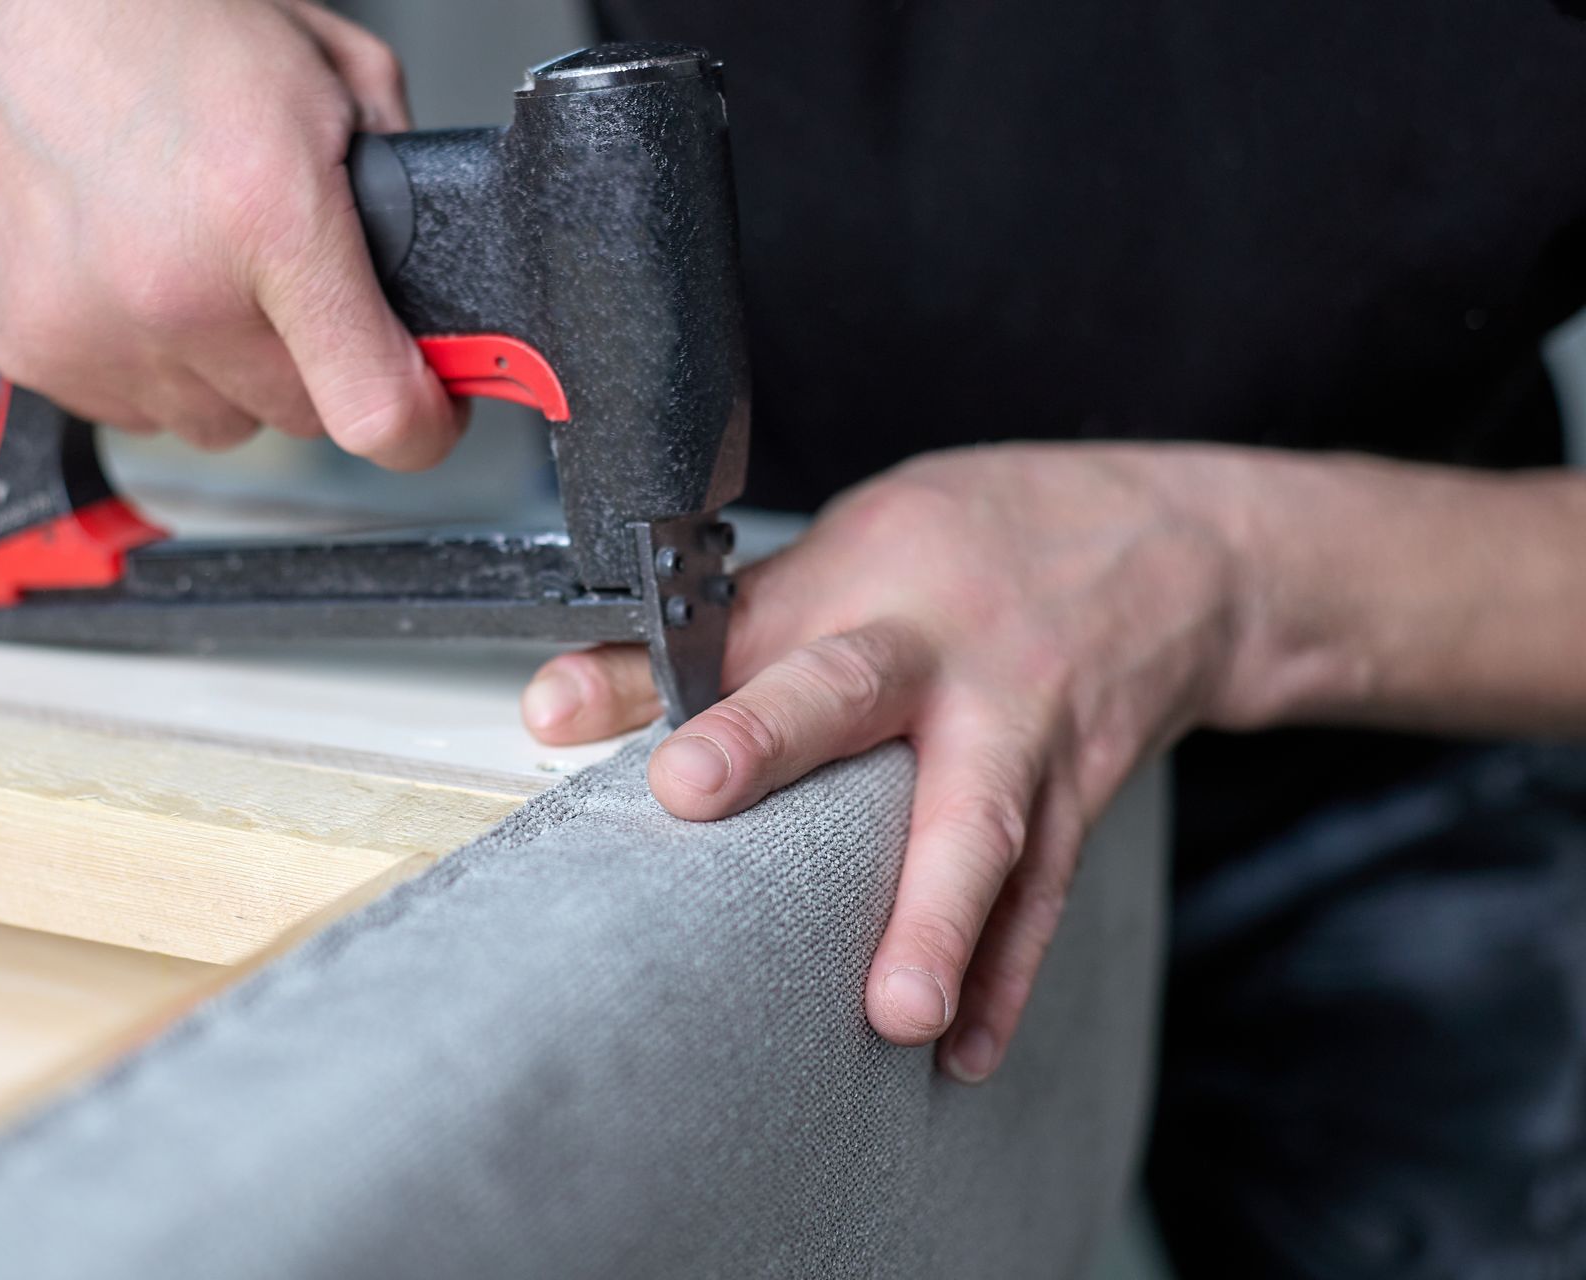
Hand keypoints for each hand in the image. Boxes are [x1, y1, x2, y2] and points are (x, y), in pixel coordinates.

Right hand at [0, 0, 461, 465]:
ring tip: (197, 263)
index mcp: (266, 220)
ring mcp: (91, 332)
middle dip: (314, 364)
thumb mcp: (320, 65)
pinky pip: (130, 405)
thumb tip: (420, 251)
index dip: (422, 425)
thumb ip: (394, 168)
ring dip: (225, 367)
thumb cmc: (133, 11)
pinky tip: (133, 274)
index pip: (375, 410)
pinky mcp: (26, 349)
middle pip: (298, 416)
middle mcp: (175, 296)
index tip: (430, 414)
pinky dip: (147, 359)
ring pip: (213, 420)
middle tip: (287, 281)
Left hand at [522, 445, 1248, 1079]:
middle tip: (695, 796)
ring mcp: (1026, 728)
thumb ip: (711, 635)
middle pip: (858, 693)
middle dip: (776, 743)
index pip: (749, 622)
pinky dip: (1007, 976)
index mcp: (871, 584)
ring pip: (983, 823)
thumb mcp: (845, 552)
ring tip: (898, 1015)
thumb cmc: (977, 550)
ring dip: (943, 921)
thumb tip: (556, 707)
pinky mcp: (1077, 798)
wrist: (1176, 550)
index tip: (577, 715)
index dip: (655, 662)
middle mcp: (946, 653)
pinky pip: (1045, 894)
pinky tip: (966, 1052)